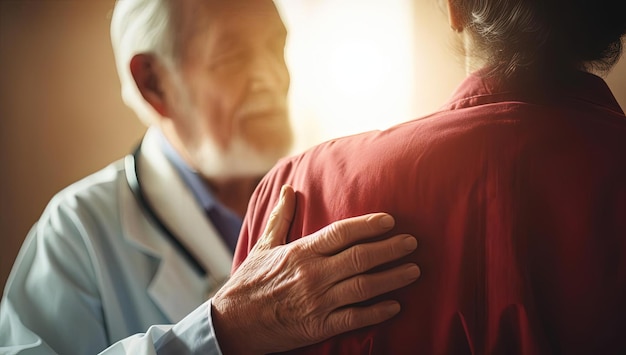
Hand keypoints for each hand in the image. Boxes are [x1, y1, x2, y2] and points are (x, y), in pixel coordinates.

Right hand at [211, 185, 420, 353]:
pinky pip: (354, 318)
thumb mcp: (264, 245)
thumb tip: (287, 188)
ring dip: (392, 278)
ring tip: (414, 270)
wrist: (232, 323)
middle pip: (360, 258)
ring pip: (363, 286)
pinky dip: (377, 312)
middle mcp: (313, 275)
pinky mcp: (319, 326)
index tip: (390, 220)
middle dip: (390, 249)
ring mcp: (318, 301)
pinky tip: (395, 306)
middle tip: (412, 242)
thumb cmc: (249, 282)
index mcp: (301, 252)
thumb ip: (281, 217)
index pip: (341, 233)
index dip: (368, 225)